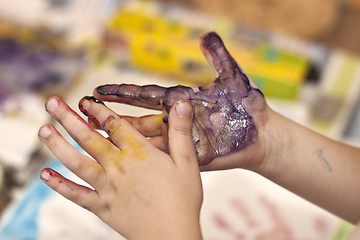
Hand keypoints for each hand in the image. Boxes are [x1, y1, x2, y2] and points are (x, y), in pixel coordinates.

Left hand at [38, 96, 202, 238]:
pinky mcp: (102, 206)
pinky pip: (76, 194)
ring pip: (76, 162)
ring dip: (57, 145)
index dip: (99, 110)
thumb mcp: (187, 162)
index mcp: (138, 154)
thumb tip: (182, 104)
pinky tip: (44, 175)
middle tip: (51, 103)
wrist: (171, 235)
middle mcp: (118, 167)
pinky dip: (59, 185)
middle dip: (68, 118)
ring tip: (43, 130)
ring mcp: (107, 187)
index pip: (114, 125)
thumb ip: (181, 132)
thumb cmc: (182, 200)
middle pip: (88, 138)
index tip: (86, 100)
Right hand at [90, 32, 271, 171]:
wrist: (263, 134)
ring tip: (95, 137)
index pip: (145, 95)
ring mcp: (181, 141)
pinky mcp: (188, 159)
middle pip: (137, 119)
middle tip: (85, 114)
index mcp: (181, 101)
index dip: (122, 93)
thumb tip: (206, 34)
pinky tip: (122, 161)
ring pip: (144, 141)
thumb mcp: (231, 77)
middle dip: (111, 116)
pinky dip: (143, 161)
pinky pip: (162, 160)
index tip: (99, 90)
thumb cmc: (248, 105)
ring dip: (121, 140)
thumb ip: (217, 56)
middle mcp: (176, 121)